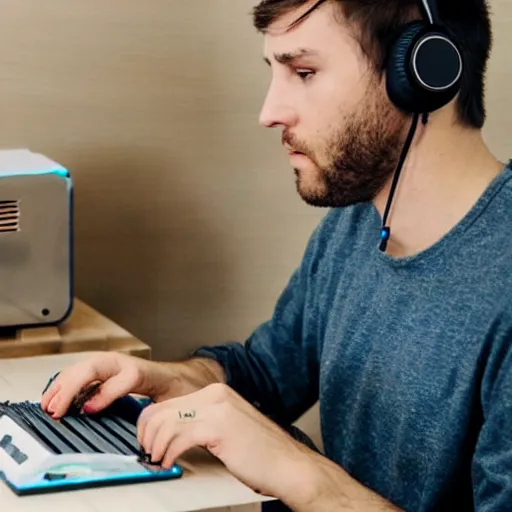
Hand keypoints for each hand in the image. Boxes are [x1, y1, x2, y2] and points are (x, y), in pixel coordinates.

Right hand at [41, 352, 224, 418]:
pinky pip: (81, 372)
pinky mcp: (104, 368)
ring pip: (83, 367)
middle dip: (72, 386)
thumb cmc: (170, 390)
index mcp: (142, 372)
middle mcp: (124, 364)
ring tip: (48, 403)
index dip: (104, 395)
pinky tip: (55, 396)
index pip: (122, 379)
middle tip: (56, 409)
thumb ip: (152, 409)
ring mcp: (112, 363)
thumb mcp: (168, 401)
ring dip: (63, 384)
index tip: (87, 411)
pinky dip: (65, 382)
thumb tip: (136, 423)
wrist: (174, 377)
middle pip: (94, 367)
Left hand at [136, 382, 311, 499]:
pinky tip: (170, 463)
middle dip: (147, 434)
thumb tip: (170, 432)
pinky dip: (167, 453)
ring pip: (165, 421)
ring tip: (158, 460)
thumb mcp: (226, 428)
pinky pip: (178, 437)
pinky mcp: (218, 426)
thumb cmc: (260, 453)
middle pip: (161, 409)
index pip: (168, 402)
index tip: (147, 441)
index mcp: (216, 393)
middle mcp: (215, 395)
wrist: (288, 464)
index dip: (150, 424)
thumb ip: (201, 423)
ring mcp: (217, 408)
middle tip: (148, 453)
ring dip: (155, 445)